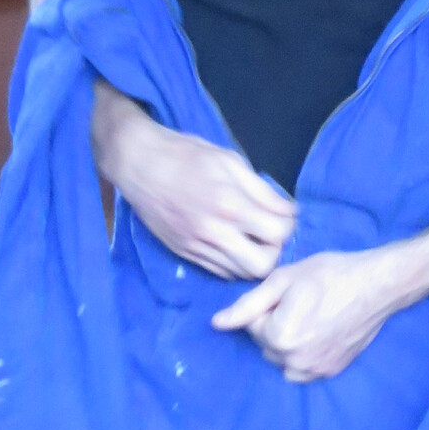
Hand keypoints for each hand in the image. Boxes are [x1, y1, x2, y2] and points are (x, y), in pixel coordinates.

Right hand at [94, 85, 294, 280]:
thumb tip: (290, 211)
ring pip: (240, 274)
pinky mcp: (184, 253)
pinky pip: (219, 272)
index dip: (288, 226)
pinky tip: (232, 243)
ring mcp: (197, 246)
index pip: (278, 234)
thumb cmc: (186, 155)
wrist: (138, 164)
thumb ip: (262, 191)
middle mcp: (214, 232)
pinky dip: (233, 263)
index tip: (283, 216)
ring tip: (251, 239)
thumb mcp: (230, 161)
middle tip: (269, 234)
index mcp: (230, 204)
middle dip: (274, 251)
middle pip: (262, 266)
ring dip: (253, 260)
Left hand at [212, 231, 428, 381]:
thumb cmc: (331, 274)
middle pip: (266, 345)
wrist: (377, 285)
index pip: (252, 326)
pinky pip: (303, 369)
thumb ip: (247, 305)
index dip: (267, 306)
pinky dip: (304, 354)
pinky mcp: (331, 372)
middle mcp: (294, 361)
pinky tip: (321, 331)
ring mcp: (315, 370)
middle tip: (300, 302)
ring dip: (287, 343)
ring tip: (310, 317)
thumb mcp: (283, 280)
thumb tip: (217, 324)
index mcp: (279, 336)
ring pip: (282, 359)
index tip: (289, 293)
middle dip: (274, 326)